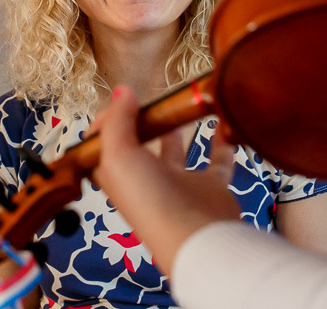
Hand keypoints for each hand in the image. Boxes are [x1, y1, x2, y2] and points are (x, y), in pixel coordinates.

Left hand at [89, 86, 239, 274]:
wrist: (195, 233)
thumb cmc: (149, 196)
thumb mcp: (119, 156)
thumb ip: (117, 122)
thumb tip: (122, 92)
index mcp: (118, 177)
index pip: (103, 147)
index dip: (107, 124)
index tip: (120, 100)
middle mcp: (146, 181)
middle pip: (140, 148)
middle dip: (142, 124)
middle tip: (154, 99)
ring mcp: (179, 184)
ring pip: (176, 154)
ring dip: (176, 132)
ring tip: (182, 106)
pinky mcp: (210, 186)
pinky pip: (217, 159)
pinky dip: (221, 141)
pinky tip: (224, 121)